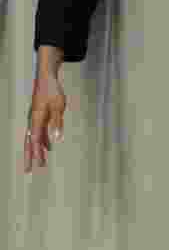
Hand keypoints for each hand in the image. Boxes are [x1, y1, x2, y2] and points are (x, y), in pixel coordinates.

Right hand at [24, 57, 65, 171]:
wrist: (47, 78)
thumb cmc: (53, 91)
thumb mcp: (59, 107)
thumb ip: (57, 123)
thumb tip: (56, 140)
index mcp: (36, 119)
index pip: (36, 140)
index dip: (37, 153)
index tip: (39, 165)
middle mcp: (33, 120)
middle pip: (30, 142)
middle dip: (30, 157)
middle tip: (28, 172)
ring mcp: (36, 119)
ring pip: (34, 139)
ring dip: (37, 151)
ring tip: (40, 165)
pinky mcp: (40, 117)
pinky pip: (40, 133)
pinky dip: (43, 142)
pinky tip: (48, 149)